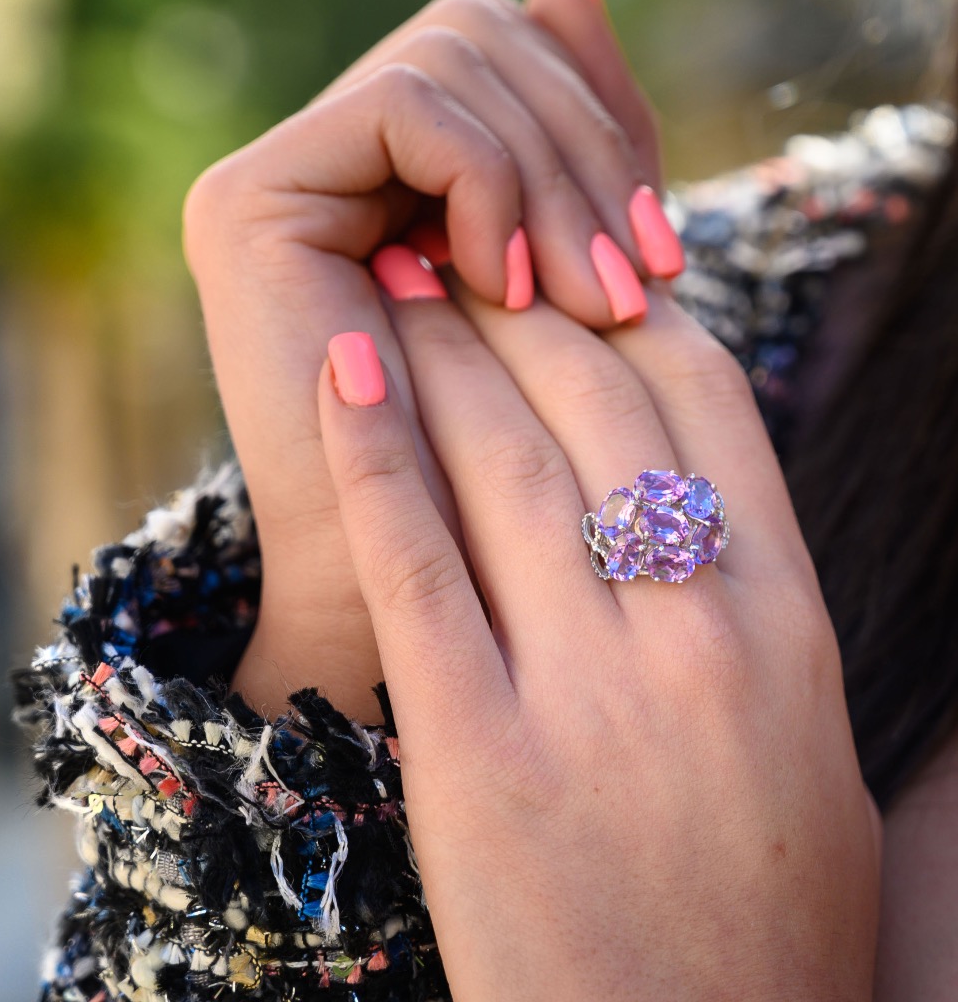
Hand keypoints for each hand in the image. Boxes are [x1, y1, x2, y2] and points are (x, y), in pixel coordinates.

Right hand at [182, 0, 674, 721]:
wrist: (405, 591)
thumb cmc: (504, 462)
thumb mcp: (571, 276)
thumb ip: (576, 134)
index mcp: (399, 172)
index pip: (513, 52)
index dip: (604, 126)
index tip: (663, 253)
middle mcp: (327, 156)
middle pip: (486, 30)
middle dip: (589, 148)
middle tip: (637, 279)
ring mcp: (281, 172)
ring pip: (457, 53)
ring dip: (553, 174)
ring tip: (579, 298)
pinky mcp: (250, 199)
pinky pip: (413, 111)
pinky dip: (492, 185)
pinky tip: (507, 285)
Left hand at [317, 282, 880, 999]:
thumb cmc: (765, 912)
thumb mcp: (812, 742)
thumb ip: (764, 606)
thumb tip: (704, 491)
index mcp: (787, 620)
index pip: (707, 401)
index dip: (630, 309)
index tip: (567, 268)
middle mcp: (696, 631)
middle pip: (592, 403)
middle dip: (515, 302)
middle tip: (455, 241)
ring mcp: (586, 688)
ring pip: (501, 458)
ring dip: (437, 348)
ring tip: (393, 279)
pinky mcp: (476, 750)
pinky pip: (417, 562)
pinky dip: (374, 453)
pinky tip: (342, 371)